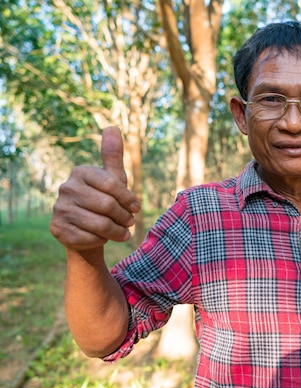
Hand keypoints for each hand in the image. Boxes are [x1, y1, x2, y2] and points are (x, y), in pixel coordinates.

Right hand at [50, 127, 140, 250]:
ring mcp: (59, 208)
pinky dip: (102, 241)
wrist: (87, 229)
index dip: (129, 199)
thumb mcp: (113, 178)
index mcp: (81, 172)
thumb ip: (113, 155)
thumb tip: (112, 127)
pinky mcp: (57, 229)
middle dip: (124, 217)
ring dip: (117, 231)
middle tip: (130, 222)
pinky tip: (102, 237)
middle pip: (107, 206)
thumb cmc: (104, 199)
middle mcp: (66, 188)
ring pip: (100, 224)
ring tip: (121, 232)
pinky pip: (89, 238)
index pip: (112, 185)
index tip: (136, 207)